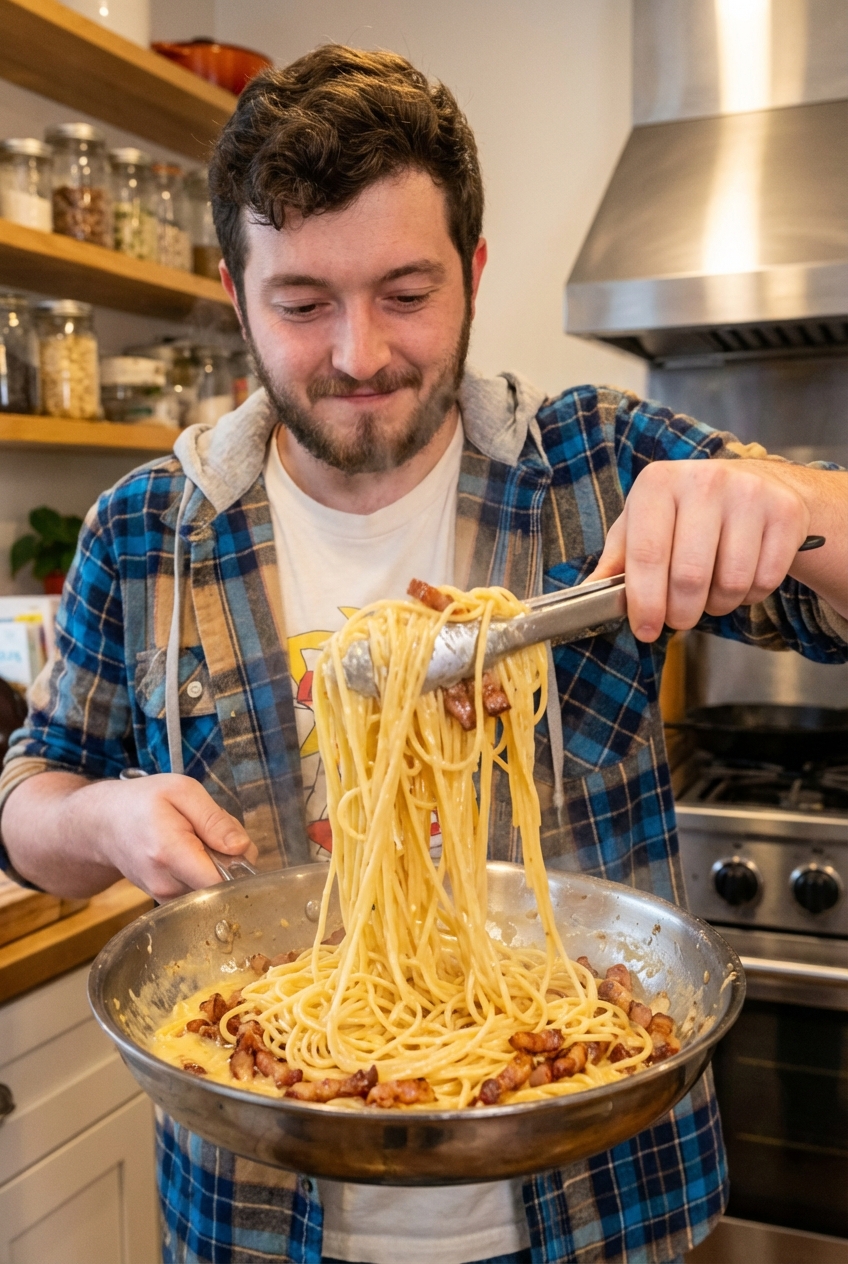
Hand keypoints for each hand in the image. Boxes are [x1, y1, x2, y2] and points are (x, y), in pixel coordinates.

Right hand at [67, 773, 257, 899]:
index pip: (221, 881)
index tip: (236, 845)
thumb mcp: (182, 791)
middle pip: (223, 884)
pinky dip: (204, 872)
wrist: (103, 824)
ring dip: (217, 865)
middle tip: (212, 832)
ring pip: (214, 888)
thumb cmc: (142, 802)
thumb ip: (215, 820)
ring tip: (197, 840)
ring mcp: (164, 897)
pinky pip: (202, 890)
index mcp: (170, 853)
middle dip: (231, 859)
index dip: (240, 865)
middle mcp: (166, 884)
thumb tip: (242, 849)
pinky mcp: (167, 901)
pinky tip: (191, 853)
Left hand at [591, 458, 810, 641]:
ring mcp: (749, 494)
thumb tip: (587, 595)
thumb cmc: (685, 511)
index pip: (647, 555)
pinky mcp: (784, 513)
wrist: (756, 485)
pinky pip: (763, 582)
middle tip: (679, 618)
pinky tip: (739, 580)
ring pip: (730, 584)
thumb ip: (617, 559)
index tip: (645, 630)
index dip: (645, 602)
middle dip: (681, 613)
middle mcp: (704, 481)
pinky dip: (748, 597)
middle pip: (689, 577)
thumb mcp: (643, 523)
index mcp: (658, 482)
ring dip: (716, 606)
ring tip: (708, 594)